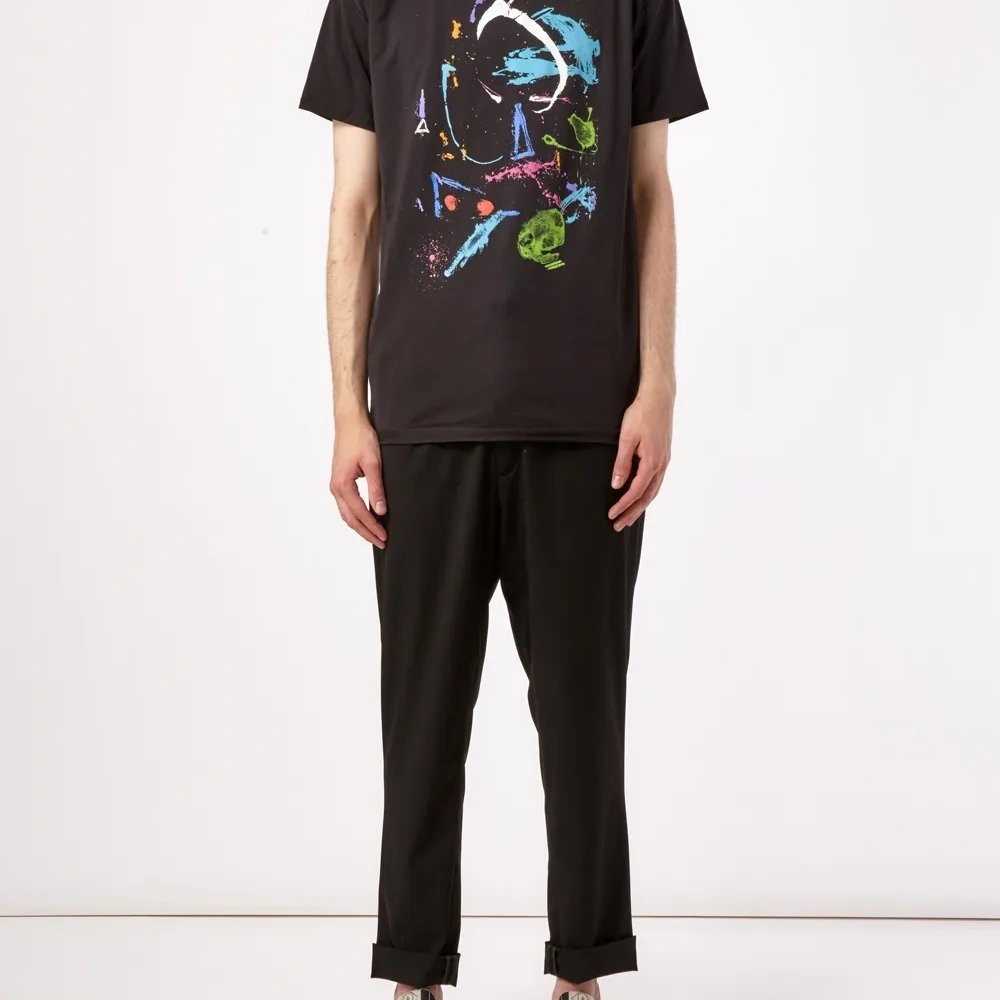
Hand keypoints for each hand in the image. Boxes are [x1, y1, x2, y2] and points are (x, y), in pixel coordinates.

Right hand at [330, 413, 387, 548]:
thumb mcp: (373, 463)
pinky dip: (356, 515)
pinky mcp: (339, 481)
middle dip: (366, 532)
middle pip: (350, 519)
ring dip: (360, 526)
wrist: (349, 423)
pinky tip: (366, 519)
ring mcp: (335, 485)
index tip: (384, 536)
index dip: (372, 527)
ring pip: (347, 514)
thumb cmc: (361, 439)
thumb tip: (380, 511)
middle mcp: (335, 488)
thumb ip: (376, 488)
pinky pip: (346, 505)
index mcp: (342, 485)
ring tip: (375, 535)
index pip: (359, 514)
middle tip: (381, 542)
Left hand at [608, 388, 673, 529]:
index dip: (623, 505)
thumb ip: (622, 463)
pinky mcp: (664, 455)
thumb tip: (617, 485)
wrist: (659, 397)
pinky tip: (641, 495)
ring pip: (653, 490)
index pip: (635, 492)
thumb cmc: (641, 414)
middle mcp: (661, 465)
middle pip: (647, 497)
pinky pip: (656, 481)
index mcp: (652, 462)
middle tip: (619, 525)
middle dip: (632, 513)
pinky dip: (648, 493)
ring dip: (641, 505)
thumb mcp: (627, 438)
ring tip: (629, 516)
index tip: (611, 515)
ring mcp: (664, 460)